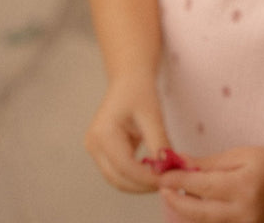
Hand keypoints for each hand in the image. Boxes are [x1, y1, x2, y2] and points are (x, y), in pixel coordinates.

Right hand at [85, 72, 170, 192]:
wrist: (129, 78)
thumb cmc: (140, 91)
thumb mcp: (153, 115)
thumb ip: (159, 143)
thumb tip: (169, 170)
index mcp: (103, 133)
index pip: (125, 167)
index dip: (147, 178)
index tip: (169, 180)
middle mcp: (94, 145)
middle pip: (118, 179)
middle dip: (143, 185)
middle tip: (168, 182)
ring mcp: (94, 150)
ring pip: (117, 179)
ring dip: (139, 183)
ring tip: (162, 177)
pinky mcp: (101, 152)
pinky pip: (118, 171)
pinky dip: (135, 175)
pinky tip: (152, 170)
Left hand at [159, 145, 263, 222]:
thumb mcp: (239, 154)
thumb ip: (208, 164)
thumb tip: (178, 163)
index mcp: (244, 186)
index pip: (202, 187)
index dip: (178, 181)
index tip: (162, 176)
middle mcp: (245, 212)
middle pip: (199, 213)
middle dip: (176, 201)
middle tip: (163, 189)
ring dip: (187, 212)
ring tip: (177, 195)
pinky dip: (204, 219)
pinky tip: (195, 207)